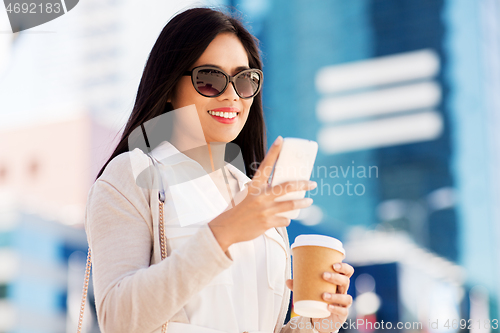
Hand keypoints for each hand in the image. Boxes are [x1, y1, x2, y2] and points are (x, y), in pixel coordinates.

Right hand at [208, 136, 316, 250]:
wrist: (227, 228)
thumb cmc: (241, 210)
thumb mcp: (249, 195)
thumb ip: (264, 190)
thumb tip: (284, 188)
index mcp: (254, 186)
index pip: (265, 165)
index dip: (273, 152)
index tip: (281, 140)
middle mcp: (260, 196)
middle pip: (286, 187)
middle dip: (303, 184)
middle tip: (313, 183)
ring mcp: (264, 210)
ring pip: (290, 204)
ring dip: (302, 202)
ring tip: (309, 201)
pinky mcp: (266, 223)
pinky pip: (284, 220)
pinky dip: (285, 219)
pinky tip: (283, 219)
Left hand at [286, 262, 353, 332]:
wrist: (321, 319)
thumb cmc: (318, 300)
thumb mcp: (310, 291)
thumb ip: (300, 286)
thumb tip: (287, 281)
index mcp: (337, 282)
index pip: (347, 272)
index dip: (343, 267)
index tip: (333, 264)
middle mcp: (343, 291)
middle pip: (346, 281)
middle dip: (336, 277)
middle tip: (324, 275)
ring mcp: (344, 303)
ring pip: (346, 297)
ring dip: (335, 295)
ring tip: (324, 295)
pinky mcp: (342, 314)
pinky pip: (343, 311)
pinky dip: (336, 308)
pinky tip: (328, 307)